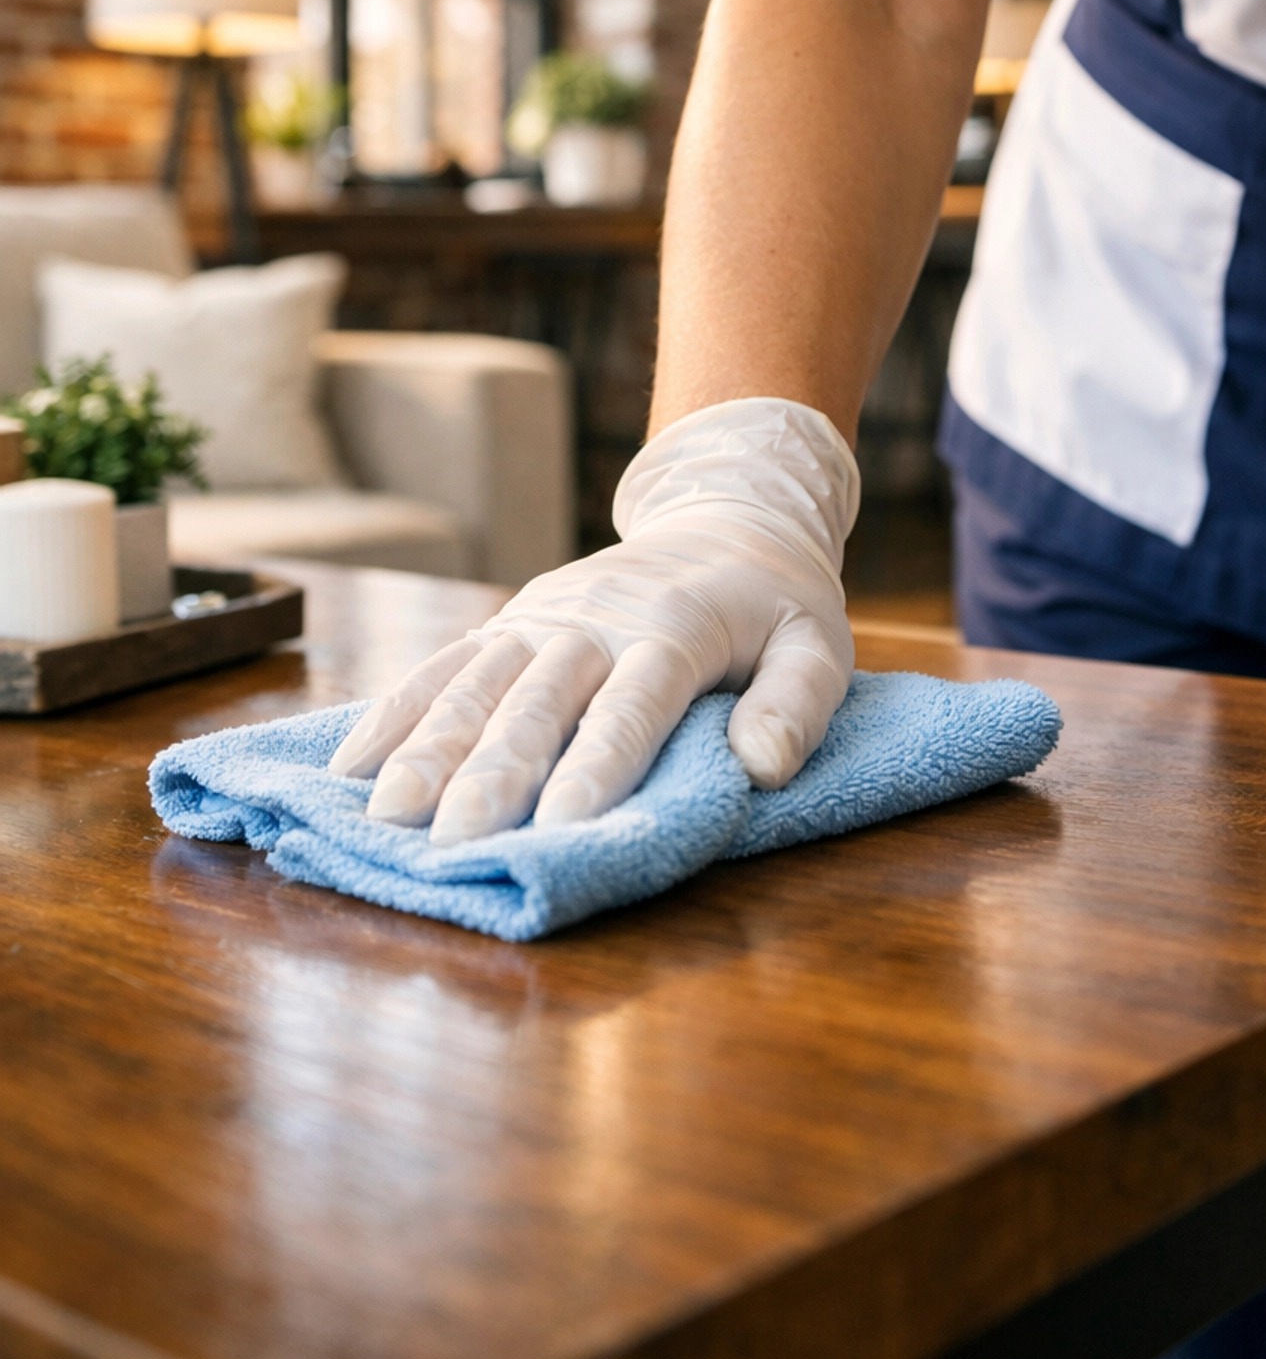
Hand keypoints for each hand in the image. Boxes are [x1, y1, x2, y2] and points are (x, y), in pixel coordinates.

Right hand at [327, 398, 859, 843]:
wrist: (725, 518)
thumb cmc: (775, 604)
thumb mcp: (818, 644)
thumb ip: (797, 704)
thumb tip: (762, 767)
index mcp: (677, 629)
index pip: (633, 705)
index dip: (598, 763)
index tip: (561, 824)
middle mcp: (597, 621)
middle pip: (539, 701)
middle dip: (493, 772)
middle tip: (452, 840)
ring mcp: (544, 618)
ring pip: (478, 683)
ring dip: (429, 748)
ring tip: (385, 812)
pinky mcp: (511, 621)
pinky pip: (447, 663)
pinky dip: (398, 711)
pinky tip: (353, 765)